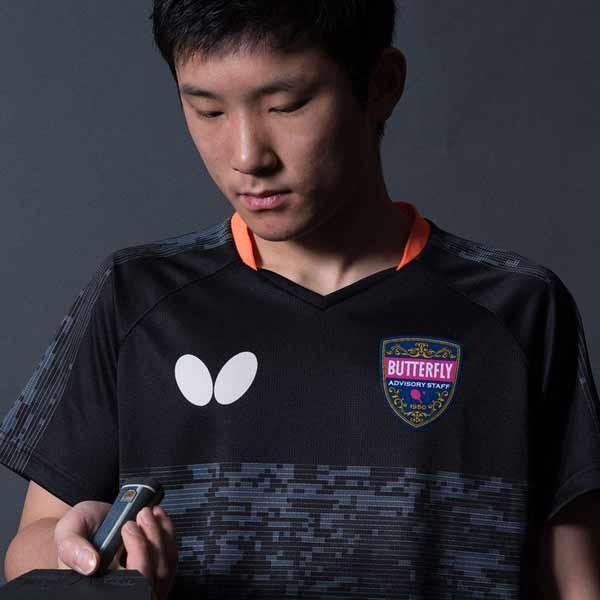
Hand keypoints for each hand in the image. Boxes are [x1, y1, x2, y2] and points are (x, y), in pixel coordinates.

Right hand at [55, 500, 177, 599]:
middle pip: (151, 576)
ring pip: (165, 567)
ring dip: (161, 534)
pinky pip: (171, 556)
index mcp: (100, 587)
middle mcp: (124, 587)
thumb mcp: (67, 532)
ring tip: (148, 512)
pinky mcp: (155, 566)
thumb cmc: (80, 531)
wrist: (92, 522)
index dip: (137, 556)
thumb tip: (90, 565)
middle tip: (140, 515)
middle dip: (151, 539)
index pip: (129, 586)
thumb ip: (72, 548)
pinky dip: (168, 532)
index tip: (128, 527)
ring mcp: (142, 578)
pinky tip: (158, 516)